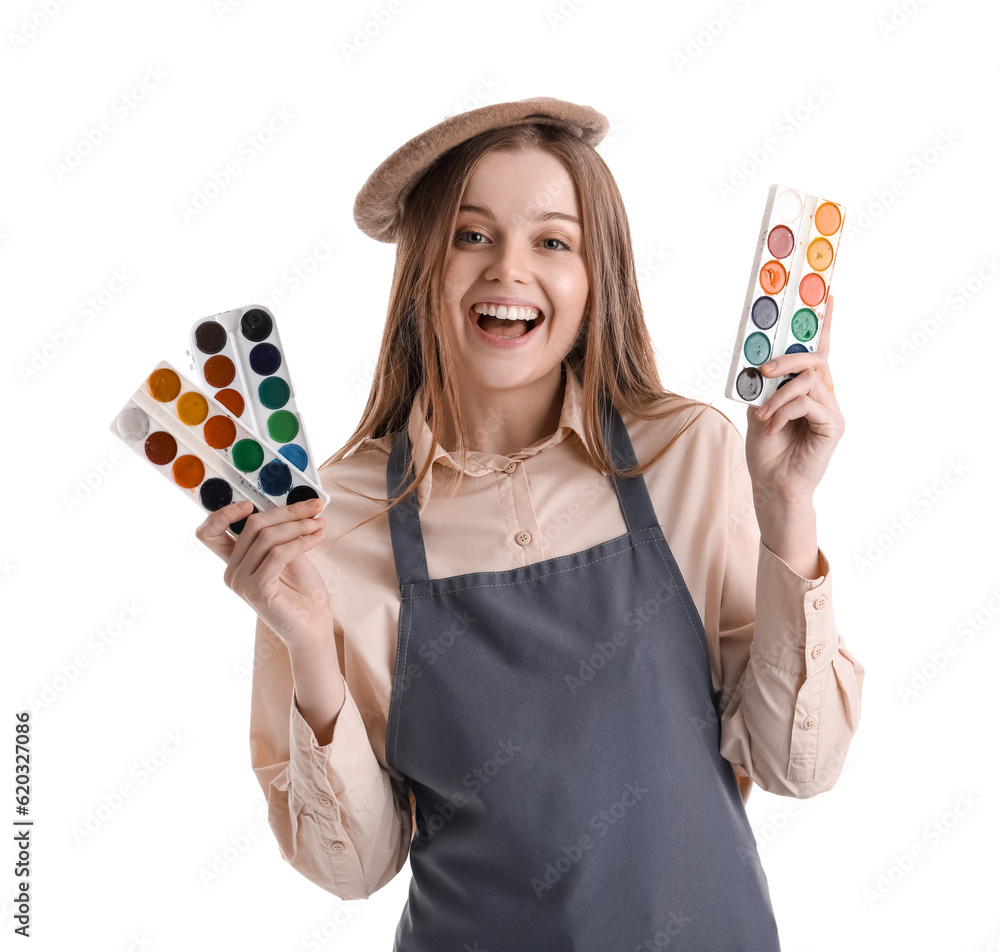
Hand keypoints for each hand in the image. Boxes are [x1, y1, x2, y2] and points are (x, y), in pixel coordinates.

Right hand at [196, 498, 332, 652]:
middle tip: (314, 507)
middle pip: (253, 526)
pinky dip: (301, 541)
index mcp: (235, 562)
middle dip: (287, 512)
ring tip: (319, 524)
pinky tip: (317, 537)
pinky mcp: (257, 590)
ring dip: (299, 526)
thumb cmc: (302, 593)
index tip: (251, 502)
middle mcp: (232, 572)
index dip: (223, 513)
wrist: (313, 629)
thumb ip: (280, 534)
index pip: (210, 533)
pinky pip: (279, 554)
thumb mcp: (289, 556)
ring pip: (268, 537)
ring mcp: (241, 583)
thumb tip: (289, 505)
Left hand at [744, 293, 844, 506]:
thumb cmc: (766, 453)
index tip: (828, 296)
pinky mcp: (834, 425)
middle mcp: (824, 396)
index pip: (819, 351)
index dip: (824, 324)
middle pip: (816, 359)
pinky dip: (784, 412)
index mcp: (807, 390)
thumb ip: (764, 387)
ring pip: (809, 381)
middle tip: (763, 371)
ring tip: (762, 416)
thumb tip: (759, 367)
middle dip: (787, 359)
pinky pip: (808, 403)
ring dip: (778, 396)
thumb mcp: (758, 411)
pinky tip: (772, 428)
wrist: (773, 486)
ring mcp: (832, 410)